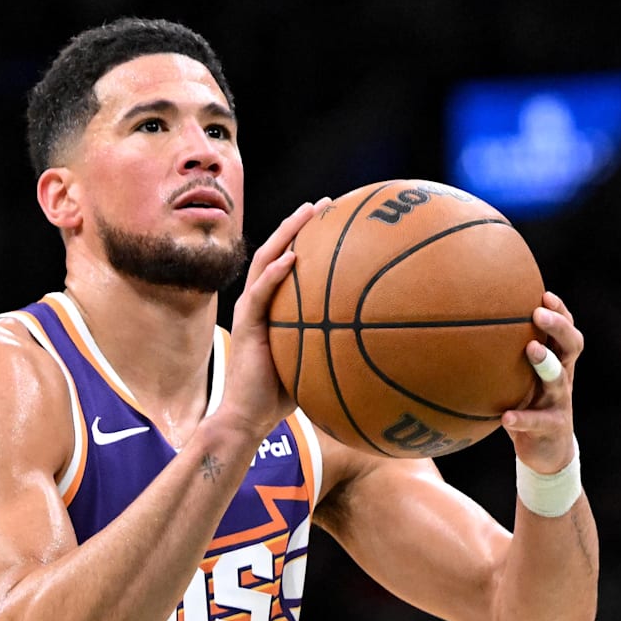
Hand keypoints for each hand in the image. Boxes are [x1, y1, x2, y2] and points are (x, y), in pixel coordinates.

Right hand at [216, 198, 330, 436]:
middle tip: (325, 203)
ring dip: (286, 235)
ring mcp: (250, 311)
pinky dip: (275, 273)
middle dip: (299, 224)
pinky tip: (293, 257)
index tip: (334, 219)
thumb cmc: (282, 394)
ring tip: (307, 213)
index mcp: (273, 307)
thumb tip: (374, 340)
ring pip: (265, 262)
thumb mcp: (314, 362)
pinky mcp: (246, 325)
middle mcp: (259, 302)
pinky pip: (260, 293)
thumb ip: (334, 345)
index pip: (288, 263)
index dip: (307, 238)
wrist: (248, 417)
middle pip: (276, 251)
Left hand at [502, 291, 581, 473]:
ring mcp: (560, 402)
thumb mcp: (520, 379)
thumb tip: (462, 327)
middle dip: (557, 326)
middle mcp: (563, 377)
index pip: (566, 330)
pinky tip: (506, 417)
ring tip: (532, 349)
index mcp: (557, 362)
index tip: (544, 294)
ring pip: (559, 379)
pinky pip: (537, 421)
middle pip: (571, 346)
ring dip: (546, 363)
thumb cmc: (527, 404)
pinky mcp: (552, 427)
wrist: (548, 451)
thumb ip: (503, 356)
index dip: (560, 312)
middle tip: (538, 313)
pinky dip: (522, 418)